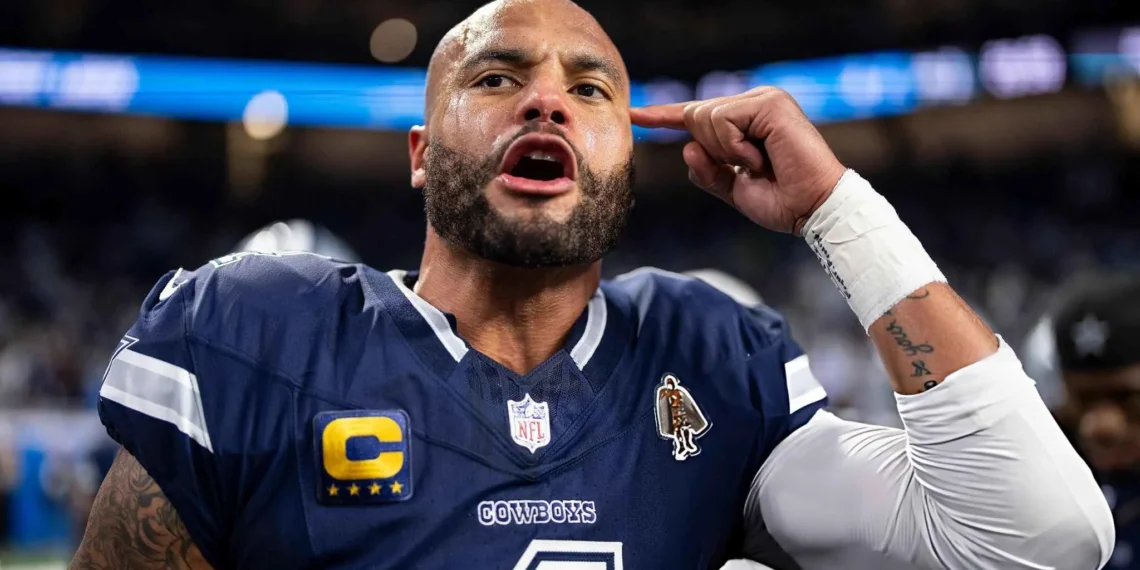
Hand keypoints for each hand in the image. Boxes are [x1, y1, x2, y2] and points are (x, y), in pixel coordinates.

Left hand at [630, 87, 846, 233]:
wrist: (812, 210)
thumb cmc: (782, 201)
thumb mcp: (733, 189)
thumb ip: (707, 171)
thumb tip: (687, 148)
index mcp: (746, 120)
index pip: (696, 115)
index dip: (663, 116)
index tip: (634, 114)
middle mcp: (754, 102)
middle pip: (694, 115)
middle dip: (710, 150)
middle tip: (748, 168)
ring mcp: (763, 99)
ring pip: (704, 116)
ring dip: (724, 151)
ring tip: (759, 164)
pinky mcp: (769, 103)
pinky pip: (722, 120)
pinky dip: (734, 147)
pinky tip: (761, 158)